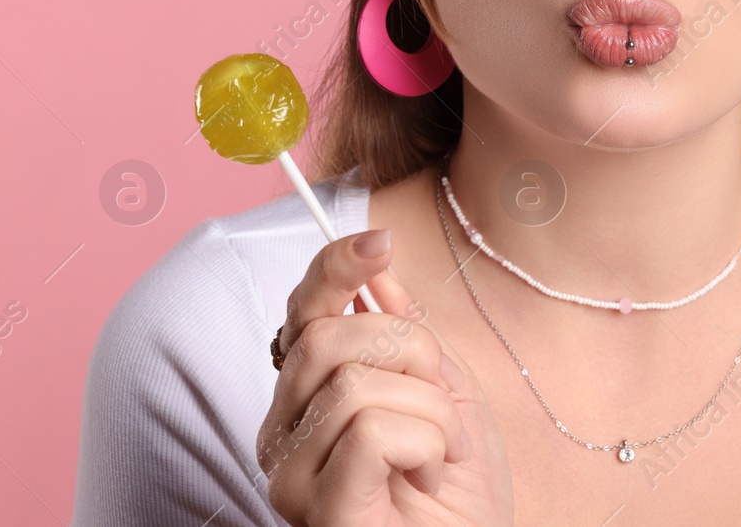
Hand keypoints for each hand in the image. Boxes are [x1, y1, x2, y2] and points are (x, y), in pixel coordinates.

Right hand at [256, 228, 513, 526]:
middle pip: (331, 334)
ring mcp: (291, 473)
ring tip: (434, 458)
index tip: (378, 240)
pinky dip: (423, 445)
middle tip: (439, 408)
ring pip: (355, 381)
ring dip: (428, 413)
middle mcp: (282, 431)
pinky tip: (423, 479)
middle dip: (411, 354)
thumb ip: (404, 332)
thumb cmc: (458, 500)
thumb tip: (377, 269)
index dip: (335, 267)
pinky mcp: (317, 508)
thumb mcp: (445, 394)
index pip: (303, 310)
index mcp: (307, 397)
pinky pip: (370, 428)